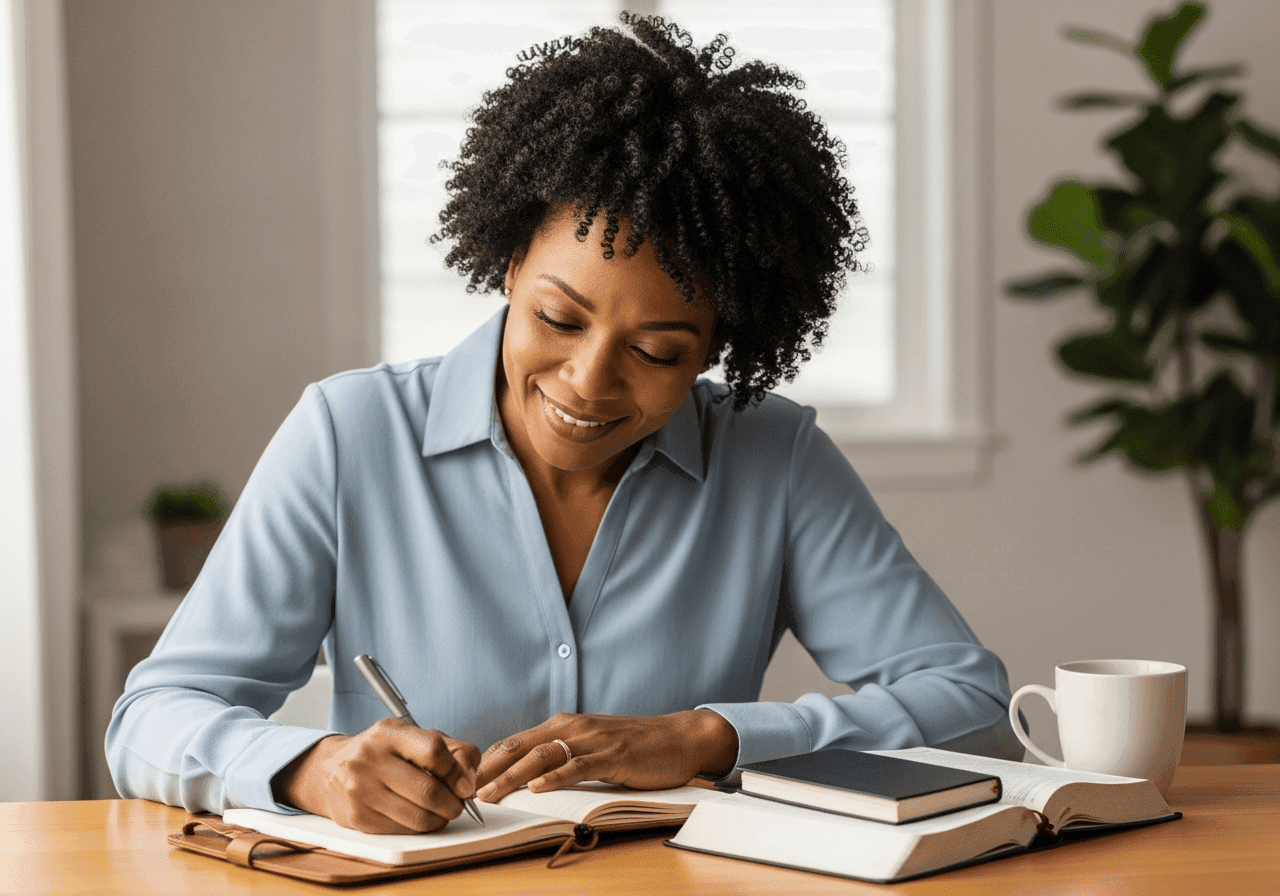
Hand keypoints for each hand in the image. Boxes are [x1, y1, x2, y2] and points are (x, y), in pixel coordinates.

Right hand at [273, 718, 480, 833]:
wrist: (330, 771)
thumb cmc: (382, 752)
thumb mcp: (413, 737)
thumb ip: (451, 750)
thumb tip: (471, 779)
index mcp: (388, 733)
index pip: (433, 750)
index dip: (456, 772)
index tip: (465, 786)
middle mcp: (370, 759)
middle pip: (428, 791)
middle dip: (453, 804)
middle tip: (459, 805)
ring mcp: (360, 790)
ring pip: (417, 817)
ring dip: (440, 819)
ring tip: (443, 812)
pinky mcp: (357, 818)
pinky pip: (402, 830)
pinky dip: (419, 828)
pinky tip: (420, 817)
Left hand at [475, 710, 737, 802]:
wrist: (678, 737)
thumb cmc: (634, 745)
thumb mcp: (591, 746)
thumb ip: (562, 754)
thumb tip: (529, 776)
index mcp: (564, 725)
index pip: (514, 742)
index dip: (487, 761)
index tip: (463, 781)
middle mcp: (572, 727)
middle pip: (519, 747)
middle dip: (489, 770)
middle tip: (463, 791)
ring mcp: (591, 740)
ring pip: (541, 756)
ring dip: (512, 777)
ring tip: (489, 794)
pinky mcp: (611, 756)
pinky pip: (577, 766)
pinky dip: (555, 777)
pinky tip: (538, 789)